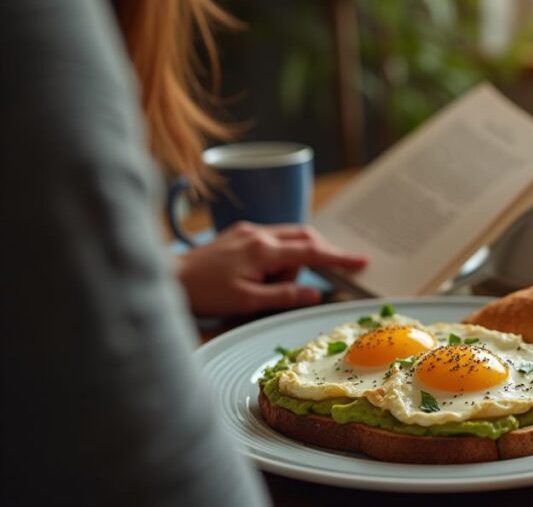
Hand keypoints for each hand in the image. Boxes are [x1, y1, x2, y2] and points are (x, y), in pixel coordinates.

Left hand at [176, 222, 366, 316]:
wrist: (170, 277)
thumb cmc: (206, 293)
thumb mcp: (247, 302)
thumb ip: (283, 295)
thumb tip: (314, 292)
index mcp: (263, 250)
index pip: (311, 252)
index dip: (338, 258)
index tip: (360, 262)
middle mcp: (258, 234)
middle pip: (305, 237)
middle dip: (319, 255)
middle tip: (325, 274)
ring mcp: (248, 231)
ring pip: (289, 237)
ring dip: (294, 259)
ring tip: (272, 285)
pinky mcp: (239, 233)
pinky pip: (273, 238)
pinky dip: (280, 254)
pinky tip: (266, 274)